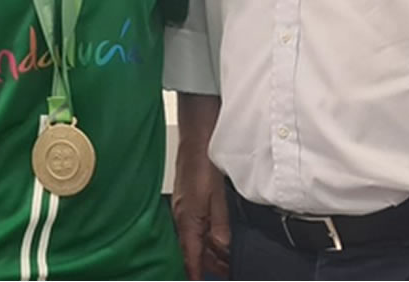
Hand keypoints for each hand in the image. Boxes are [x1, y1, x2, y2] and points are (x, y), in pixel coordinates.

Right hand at [172, 147, 229, 279]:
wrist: (195, 140)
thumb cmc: (203, 164)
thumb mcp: (217, 197)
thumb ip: (220, 224)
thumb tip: (222, 246)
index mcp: (187, 220)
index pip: (190, 257)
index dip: (195, 274)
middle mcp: (180, 218)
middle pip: (193, 252)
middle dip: (209, 265)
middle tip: (227, 271)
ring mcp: (181, 211)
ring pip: (193, 240)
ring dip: (208, 251)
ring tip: (226, 259)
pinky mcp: (184, 204)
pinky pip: (192, 228)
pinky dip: (204, 237)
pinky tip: (215, 238)